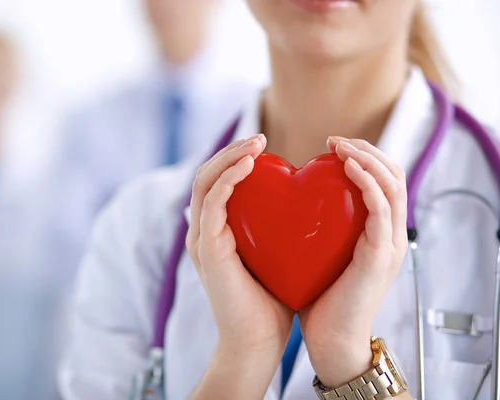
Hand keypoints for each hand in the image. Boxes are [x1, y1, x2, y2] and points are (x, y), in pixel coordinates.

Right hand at [187, 134, 294, 398]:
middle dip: (231, 151)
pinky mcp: (206, 249)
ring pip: (204, 183)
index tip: (265, 146)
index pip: (218, 183)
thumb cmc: (272, 300)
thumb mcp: (277, 253)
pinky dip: (229, 179)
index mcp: (218, 231)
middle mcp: (203, 231)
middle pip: (207, 175)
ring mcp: (201, 239)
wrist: (258, 341)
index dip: (236, 159)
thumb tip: (306, 204)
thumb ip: (278, 228)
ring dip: (229, 157)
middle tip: (259, 138)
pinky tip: (251, 166)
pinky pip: (212, 203)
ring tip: (256, 144)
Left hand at [299, 137, 408, 387]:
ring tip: (340, 146)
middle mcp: (390, 235)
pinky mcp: (381, 256)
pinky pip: (381, 208)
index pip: (382, 180)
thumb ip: (314, 228)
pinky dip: (366, 182)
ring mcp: (389, 244)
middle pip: (394, 174)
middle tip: (334, 140)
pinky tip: (346, 167)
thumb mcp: (318, 253)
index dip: (362, 156)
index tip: (330, 145)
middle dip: (366, 149)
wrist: (330, 341)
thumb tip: (287, 203)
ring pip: (393, 184)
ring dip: (367, 158)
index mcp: (376, 233)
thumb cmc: (318, 299)